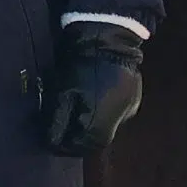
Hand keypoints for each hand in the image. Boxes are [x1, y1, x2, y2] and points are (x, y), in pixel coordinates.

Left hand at [45, 21, 144, 155]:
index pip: (82, 146)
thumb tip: (52, 140)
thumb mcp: (63, 92)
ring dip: (92, 127)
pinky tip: (91, 105)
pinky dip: (103, 114)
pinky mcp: (134, 98)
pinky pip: (117, 114)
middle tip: (62, 133)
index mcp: (101, 121)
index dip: (66, 146)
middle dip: (79, 138)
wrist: (107, 40)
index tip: (53, 142)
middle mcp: (121, 120)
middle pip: (97, 139)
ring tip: (75, 119)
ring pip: (109, 127)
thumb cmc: (80, 66)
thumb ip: (58, 119)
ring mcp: (130, 109)